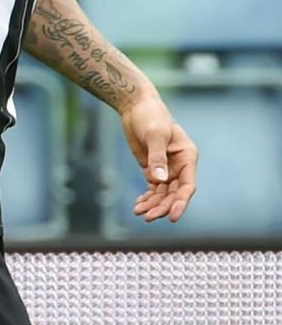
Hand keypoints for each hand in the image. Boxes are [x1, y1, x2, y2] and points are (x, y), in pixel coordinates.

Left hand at [120, 97, 196, 222]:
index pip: (188, 186)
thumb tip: (159, 180)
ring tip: (139, 213)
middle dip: (163, 206)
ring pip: (162, 193)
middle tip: (148, 217)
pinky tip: (139, 205)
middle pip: (174, 193)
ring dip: (153, 204)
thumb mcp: (155, 135)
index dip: (181, 202)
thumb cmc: (150, 116)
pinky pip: (153, 188)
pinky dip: (147, 197)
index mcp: (187, 157)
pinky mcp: (152, 168)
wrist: (136, 107)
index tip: (174, 217)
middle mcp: (179, 166)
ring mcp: (166, 168)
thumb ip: (157, 158)